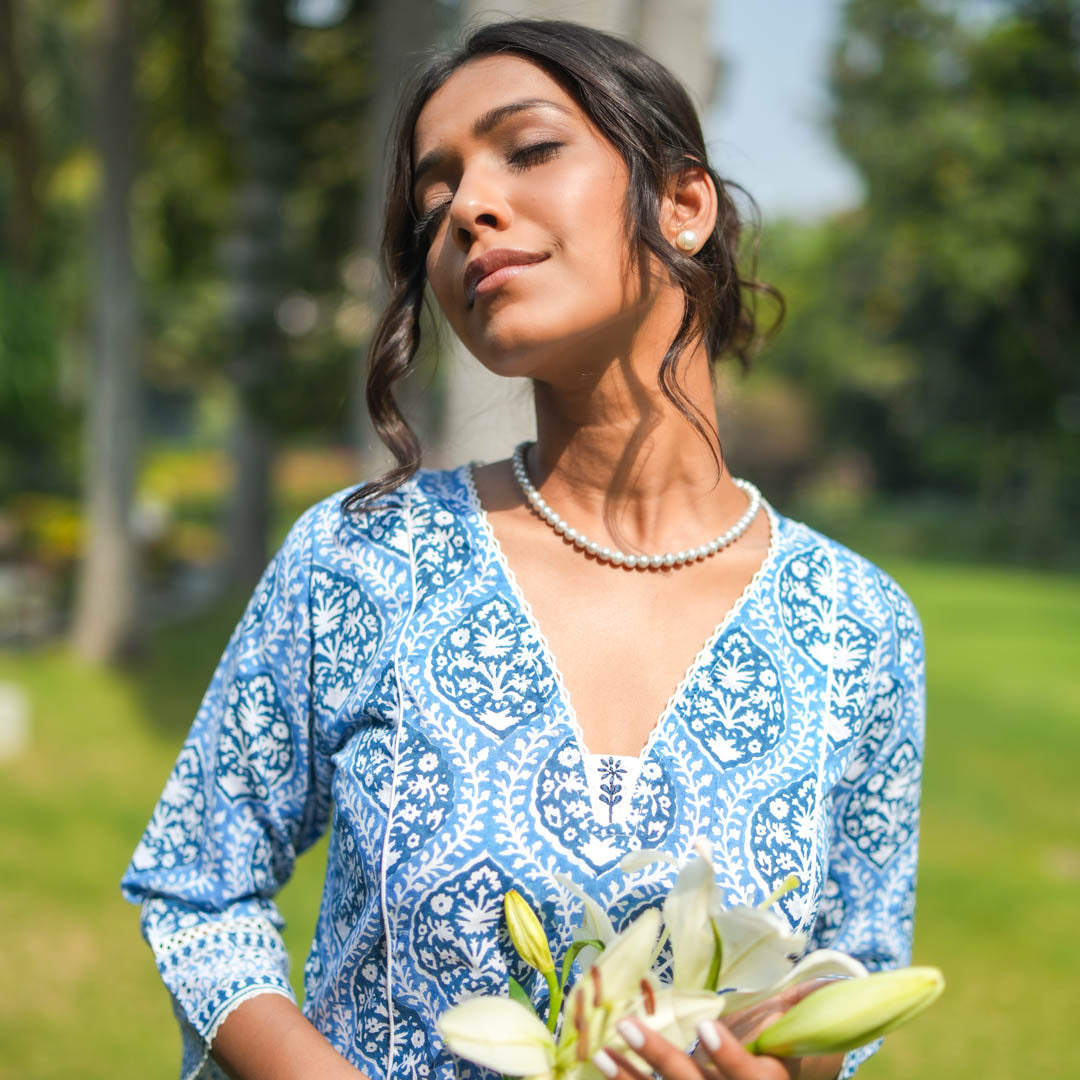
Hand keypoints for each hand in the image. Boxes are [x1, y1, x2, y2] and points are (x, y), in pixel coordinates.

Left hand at [591, 980, 844, 1079]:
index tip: (705, 1025)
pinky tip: (603, 1062)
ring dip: (631, 1077)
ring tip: (603, 1047)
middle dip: (662, 1059)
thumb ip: (800, 1013)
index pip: (748, 1076)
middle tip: (628, 1026)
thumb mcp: (798, 1045)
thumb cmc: (783, 1064)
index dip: (727, 1055)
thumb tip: (830, 980)